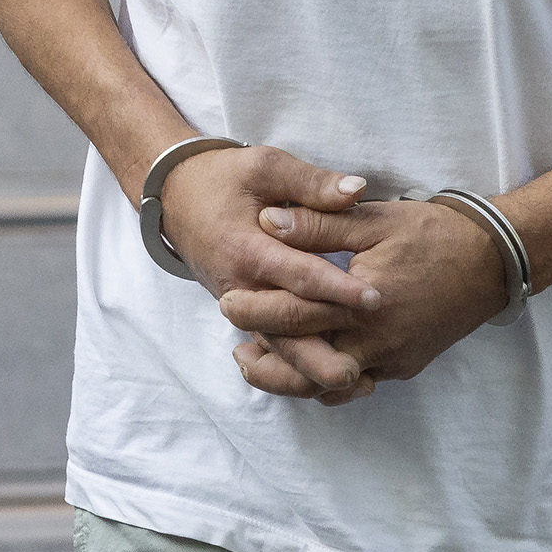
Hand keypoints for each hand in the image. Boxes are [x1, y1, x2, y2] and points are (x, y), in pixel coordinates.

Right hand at [139, 145, 376, 403]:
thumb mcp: (265, 167)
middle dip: (321, 353)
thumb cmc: (224, 178)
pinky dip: (300, 367)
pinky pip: (273, 346)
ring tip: (357, 385)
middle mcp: (242, 286)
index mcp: (248, 249)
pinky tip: (336, 381)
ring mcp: (242, 305)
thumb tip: (357, 189)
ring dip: (312, 371)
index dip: (337, 289)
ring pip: (278, 348)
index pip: (298, 275)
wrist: (175, 197)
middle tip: (362, 371)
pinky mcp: (247, 313)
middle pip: (284, 330)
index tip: (376, 300)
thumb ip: (311, 183)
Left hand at [211, 192, 520, 404]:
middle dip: (264, 358)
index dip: (254, 310)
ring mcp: (393, 359)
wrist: (495, 260)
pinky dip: (328, 381)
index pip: (294, 315)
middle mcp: (376, 340)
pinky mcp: (405, 366)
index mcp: (363, 302)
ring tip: (261, 364)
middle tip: (236, 344)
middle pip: (305, 364)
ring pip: (330, 386)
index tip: (227, 302)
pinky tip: (310, 365)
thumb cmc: (435, 233)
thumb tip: (267, 221)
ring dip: (291, 380)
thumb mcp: (374, 220)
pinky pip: (358, 384)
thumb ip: (318, 226)